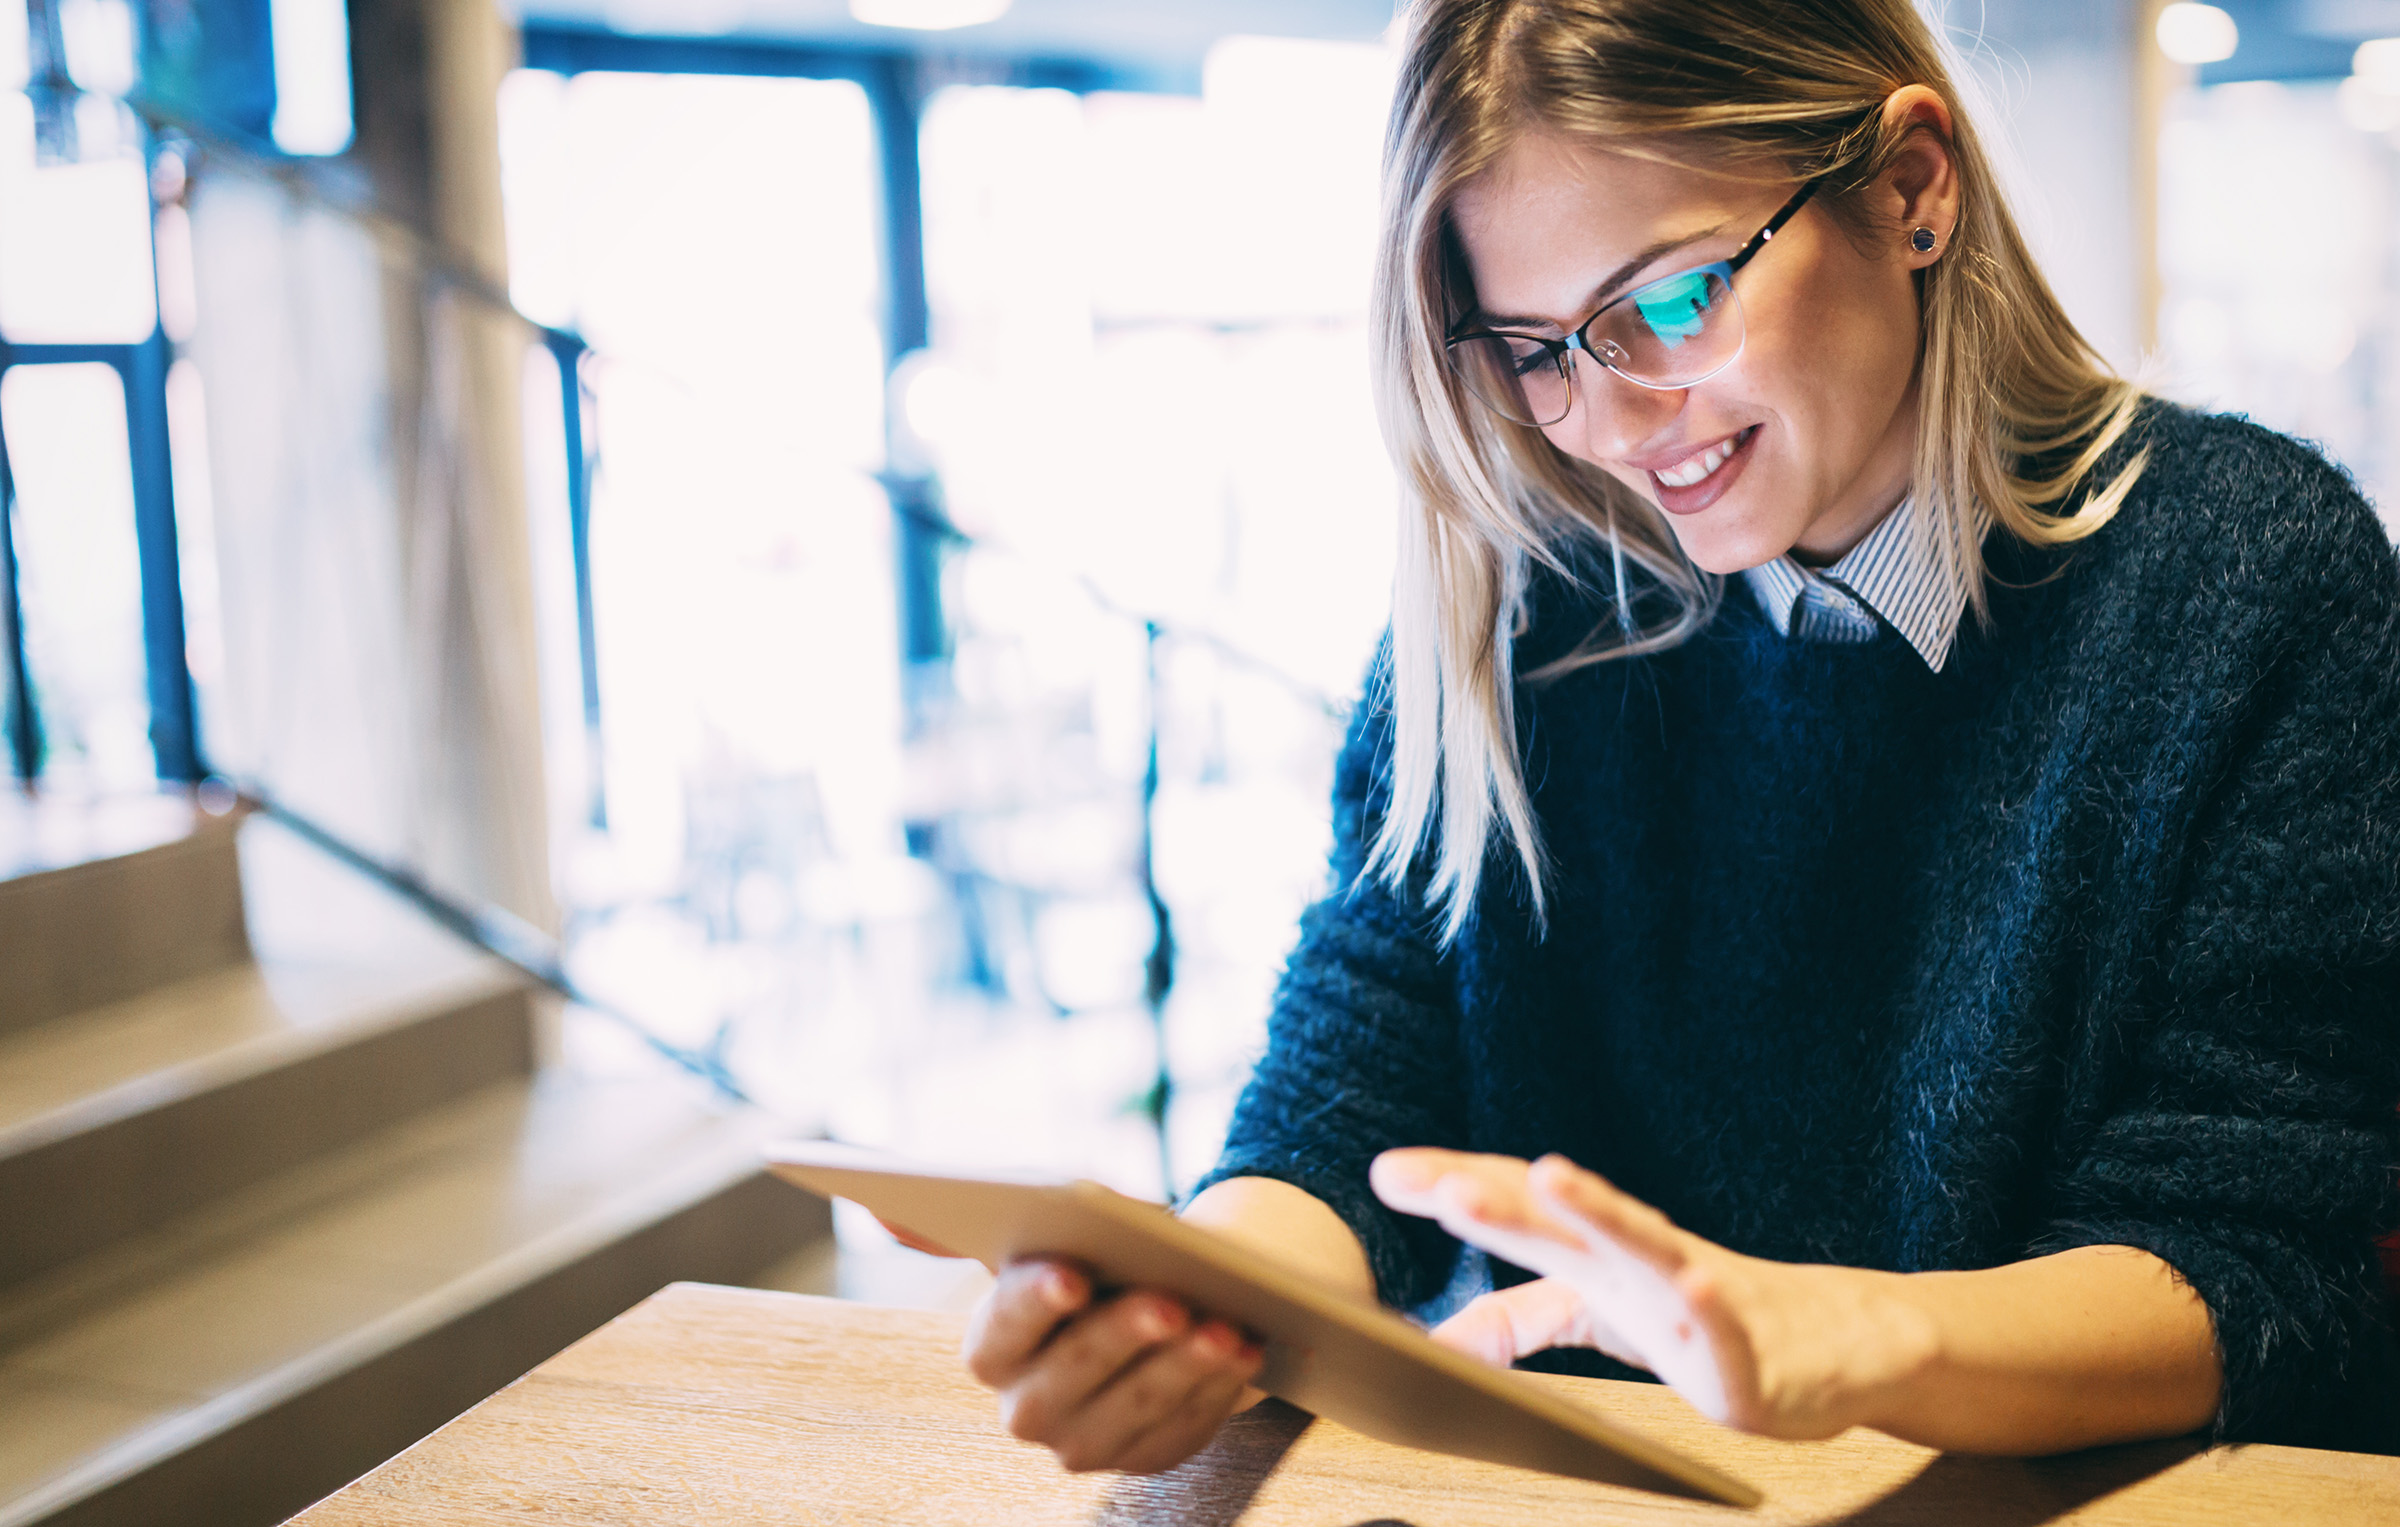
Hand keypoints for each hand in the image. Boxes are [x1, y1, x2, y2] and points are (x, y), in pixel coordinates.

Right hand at [961, 1258, 1267, 1472]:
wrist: (1128, 1322)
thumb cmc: (1094, 1268)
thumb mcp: (1072, 1244)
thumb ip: (1072, 1228)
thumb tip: (1115, 1214)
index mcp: (992, 1349)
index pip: (1005, 1326)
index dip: (1036, 1300)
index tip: (1073, 1278)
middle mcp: (1026, 1408)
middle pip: (1075, 1369)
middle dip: (1126, 1333)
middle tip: (1171, 1303)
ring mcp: (1084, 1443)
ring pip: (1139, 1403)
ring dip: (1186, 1364)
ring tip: (1226, 1328)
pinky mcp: (1143, 1458)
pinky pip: (1183, 1425)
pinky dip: (1218, 1385)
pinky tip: (1245, 1352)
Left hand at [1371, 1149, 1937, 1439]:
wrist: (1836, 1342)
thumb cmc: (1705, 1314)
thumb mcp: (1605, 1314)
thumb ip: (1525, 1316)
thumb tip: (1442, 1338)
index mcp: (1600, 1252)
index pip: (1521, 1206)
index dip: (1457, 1185)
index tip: (1389, 1174)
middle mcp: (1641, 1259)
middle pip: (1564, 1221)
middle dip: (1501, 1198)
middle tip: (1438, 1183)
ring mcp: (1700, 1297)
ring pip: (1647, 1248)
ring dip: (1600, 1210)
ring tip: (1553, 1178)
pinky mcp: (1750, 1351)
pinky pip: (1732, 1327)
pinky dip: (1714, 1306)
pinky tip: (1695, 1283)